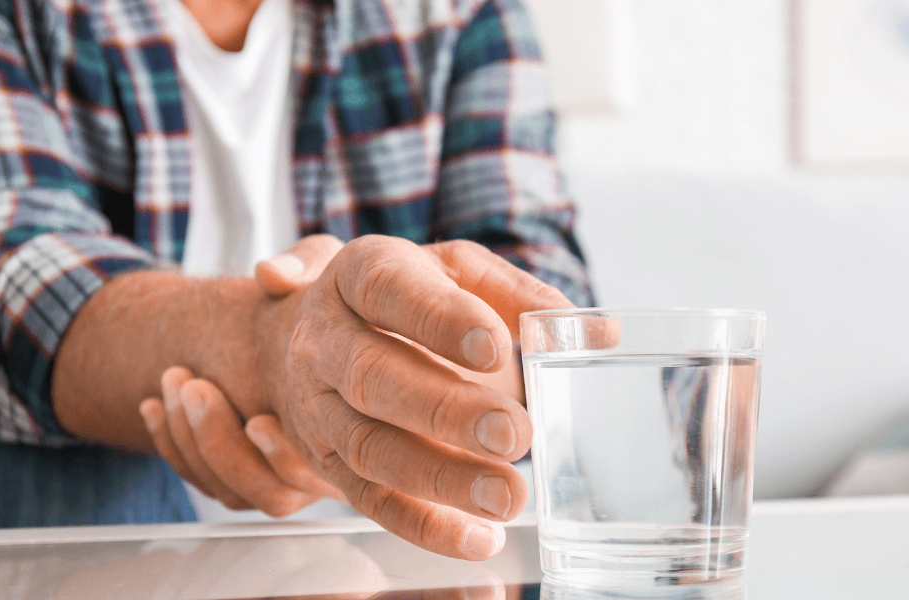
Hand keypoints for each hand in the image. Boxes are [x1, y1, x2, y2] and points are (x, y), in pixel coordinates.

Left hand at [137, 235, 346, 516]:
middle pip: (272, 493)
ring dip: (191, 443)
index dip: (284, 455)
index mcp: (363, 422)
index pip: (323, 470)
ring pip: (233, 492)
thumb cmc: (340, 296)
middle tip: (196, 388)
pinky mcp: (248, 470)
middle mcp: (331, 462)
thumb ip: (309, 263)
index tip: (257, 420)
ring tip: (175, 381)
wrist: (321, 317)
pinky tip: (155, 404)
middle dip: (221, 445)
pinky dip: (172, 446)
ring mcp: (286, 472)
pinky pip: (205, 481)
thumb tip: (269, 275)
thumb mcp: (331, 265)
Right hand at [251, 235, 572, 559]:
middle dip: (445, 410)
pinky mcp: (326, 463)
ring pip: (370, 447)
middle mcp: (327, 338)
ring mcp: (318, 405)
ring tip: (507, 495)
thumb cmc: (407, 298)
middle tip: (514, 434)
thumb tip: (597, 334)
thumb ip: (523, 297)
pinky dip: (423, 525)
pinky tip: (476, 537)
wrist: (311, 335)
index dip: (440, 320)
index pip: (390, 290)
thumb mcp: (459, 273)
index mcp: (361, 272)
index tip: (495, 348)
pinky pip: (369, 500)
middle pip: (372, 375)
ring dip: (440, 478)